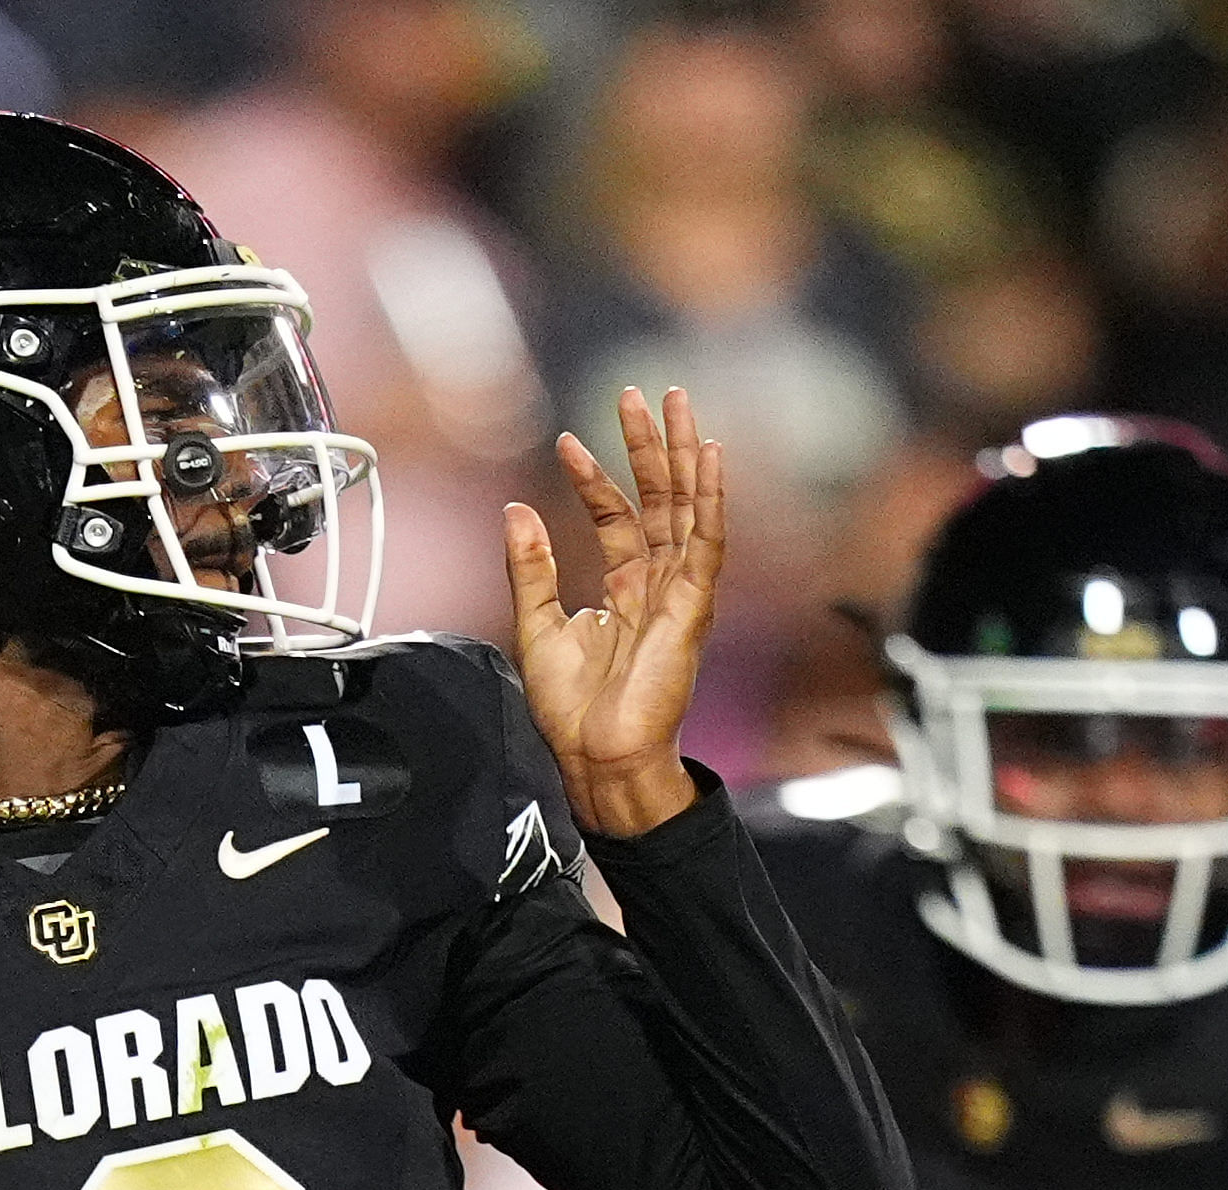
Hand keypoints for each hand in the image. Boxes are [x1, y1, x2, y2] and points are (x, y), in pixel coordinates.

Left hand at [504, 387, 728, 843]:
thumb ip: (531, 568)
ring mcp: (678, 593)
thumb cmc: (572, 712)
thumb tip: (517, 509)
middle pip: (660, 500)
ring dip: (682, 454)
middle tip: (640, 393)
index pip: (616, 518)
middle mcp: (656, 585)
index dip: (594, 478)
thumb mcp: (536, 627)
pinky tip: (709, 456)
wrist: (596, 757)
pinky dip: (711, 497)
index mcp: (624, 590)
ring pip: (687, 508)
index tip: (567, 442)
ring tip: (675, 402)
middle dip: (651, 446)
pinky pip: (708, 542)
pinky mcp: (693, 607)